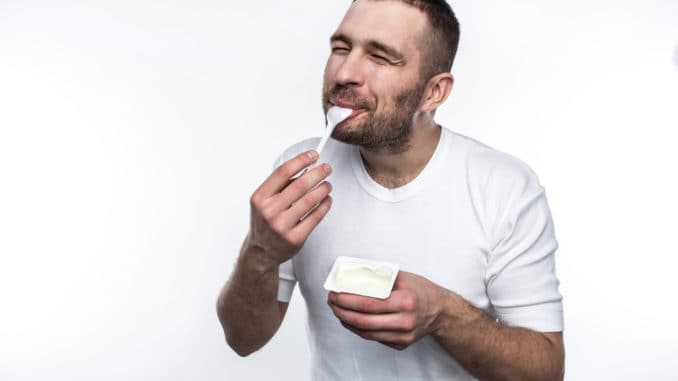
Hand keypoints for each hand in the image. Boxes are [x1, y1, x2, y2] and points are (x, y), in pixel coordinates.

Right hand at [246, 150, 332, 265]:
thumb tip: (307, 167)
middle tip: (327, 168)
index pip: (282, 172)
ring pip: (310, 200)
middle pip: (299, 184)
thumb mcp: (264, 201)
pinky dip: (325, 205)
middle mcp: (269, 211)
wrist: (261, 252)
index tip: (313, 154)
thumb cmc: (265, 221)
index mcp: (260, 197)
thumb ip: (281, 185)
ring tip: (328, 184)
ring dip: (323, 188)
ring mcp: (282, 226)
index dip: (301, 160)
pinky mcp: (295, 238)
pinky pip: (315, 217)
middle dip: (318, 173)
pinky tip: (328, 199)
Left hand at [327, 271, 446, 349]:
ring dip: (347, 321)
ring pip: (366, 333)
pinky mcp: (401, 344)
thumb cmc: (420, 290)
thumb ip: (378, 277)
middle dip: (342, 311)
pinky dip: (359, 329)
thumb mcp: (402, 277)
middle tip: (332, 302)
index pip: (368, 303)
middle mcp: (405, 320)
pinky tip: (352, 319)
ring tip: (338, 310)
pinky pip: (374, 338)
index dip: (347, 300)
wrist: (440, 311)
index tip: (335, 293)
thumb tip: (352, 275)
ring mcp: (403, 335)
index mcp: (405, 301)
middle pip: (363, 321)